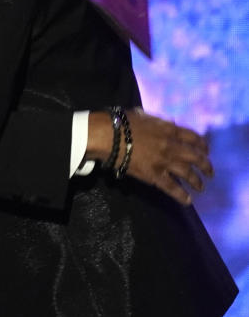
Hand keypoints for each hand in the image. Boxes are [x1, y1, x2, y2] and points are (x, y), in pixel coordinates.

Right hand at [86, 109, 211, 205]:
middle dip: (206, 166)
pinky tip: (188, 201)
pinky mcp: (155, 175)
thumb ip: (159, 122)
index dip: (202, 145)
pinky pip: (172, 188)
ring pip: (188, 174)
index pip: (194, 138)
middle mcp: (172, 146)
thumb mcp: (144, 116)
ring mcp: (164, 162)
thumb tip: (168, 125)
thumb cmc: (121, 122)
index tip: (206, 150)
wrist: (107, 136)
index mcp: (169, 130)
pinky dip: (182, 195)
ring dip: (197, 181)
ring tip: (200, 187)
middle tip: (210, 172)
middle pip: (196, 157)